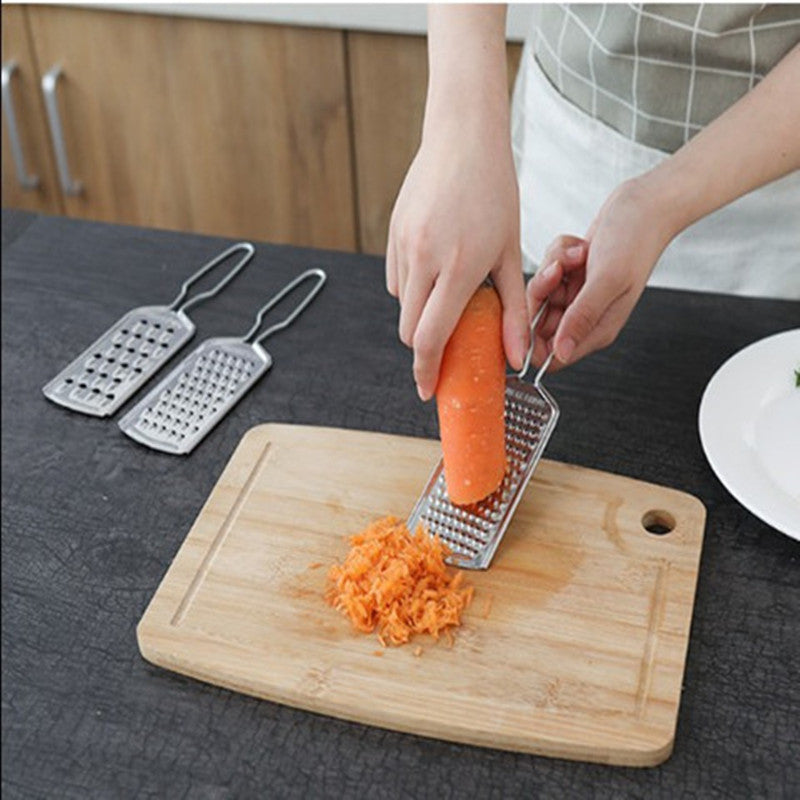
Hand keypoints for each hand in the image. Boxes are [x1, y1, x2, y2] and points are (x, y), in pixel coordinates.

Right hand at [385, 4, 527, 401]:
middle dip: (424, 346)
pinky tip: (436, 266)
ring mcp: (402, 245)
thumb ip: (513, 310)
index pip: (430, 337)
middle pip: (408, 329)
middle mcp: (423, 259)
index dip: (426, 371)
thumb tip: (516, 358)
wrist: (463, 136)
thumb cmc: (494, 192)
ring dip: (420, 313)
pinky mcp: (392, 233)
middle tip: (445, 346)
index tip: (428, 391)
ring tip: (449, 292)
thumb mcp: (510, 253)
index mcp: (457, 268)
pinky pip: (397, 277)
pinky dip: (413, 286)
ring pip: (403, 303)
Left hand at [526, 178, 676, 369]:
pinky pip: (548, 270)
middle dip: (543, 294)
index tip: (531, 311)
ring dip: (554, 268)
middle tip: (559, 271)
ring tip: (579, 254)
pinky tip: (582, 247)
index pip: (554, 356)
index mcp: (598, 329)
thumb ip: (582, 317)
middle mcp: (586, 316)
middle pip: (539, 322)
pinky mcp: (573, 275)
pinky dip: (560, 254)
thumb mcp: (607, 280)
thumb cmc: (636, 240)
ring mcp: (579, 294)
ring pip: (542, 292)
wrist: (646, 204)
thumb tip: (561, 352)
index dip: (534, 341)